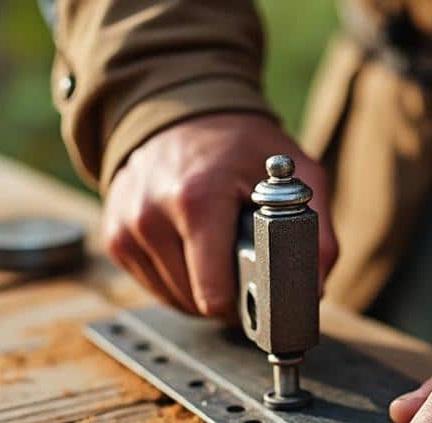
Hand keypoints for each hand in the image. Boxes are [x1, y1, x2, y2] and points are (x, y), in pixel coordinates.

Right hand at [103, 113, 337, 316]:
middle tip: (245, 265)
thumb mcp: (295, 174)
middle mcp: (151, 215)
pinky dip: (176, 279)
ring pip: (173, 300)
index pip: (214, 295)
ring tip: (219, 255)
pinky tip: (192, 251)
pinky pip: (152, 286)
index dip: (245, 304)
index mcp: (196, 200)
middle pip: (196, 302)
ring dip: (200, 291)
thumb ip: (316, 232)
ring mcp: (126, 227)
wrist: (178, 108)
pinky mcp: (114, 237)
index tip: (261, 295)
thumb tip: (315, 289)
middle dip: (226, 295)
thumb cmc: (239, 144)